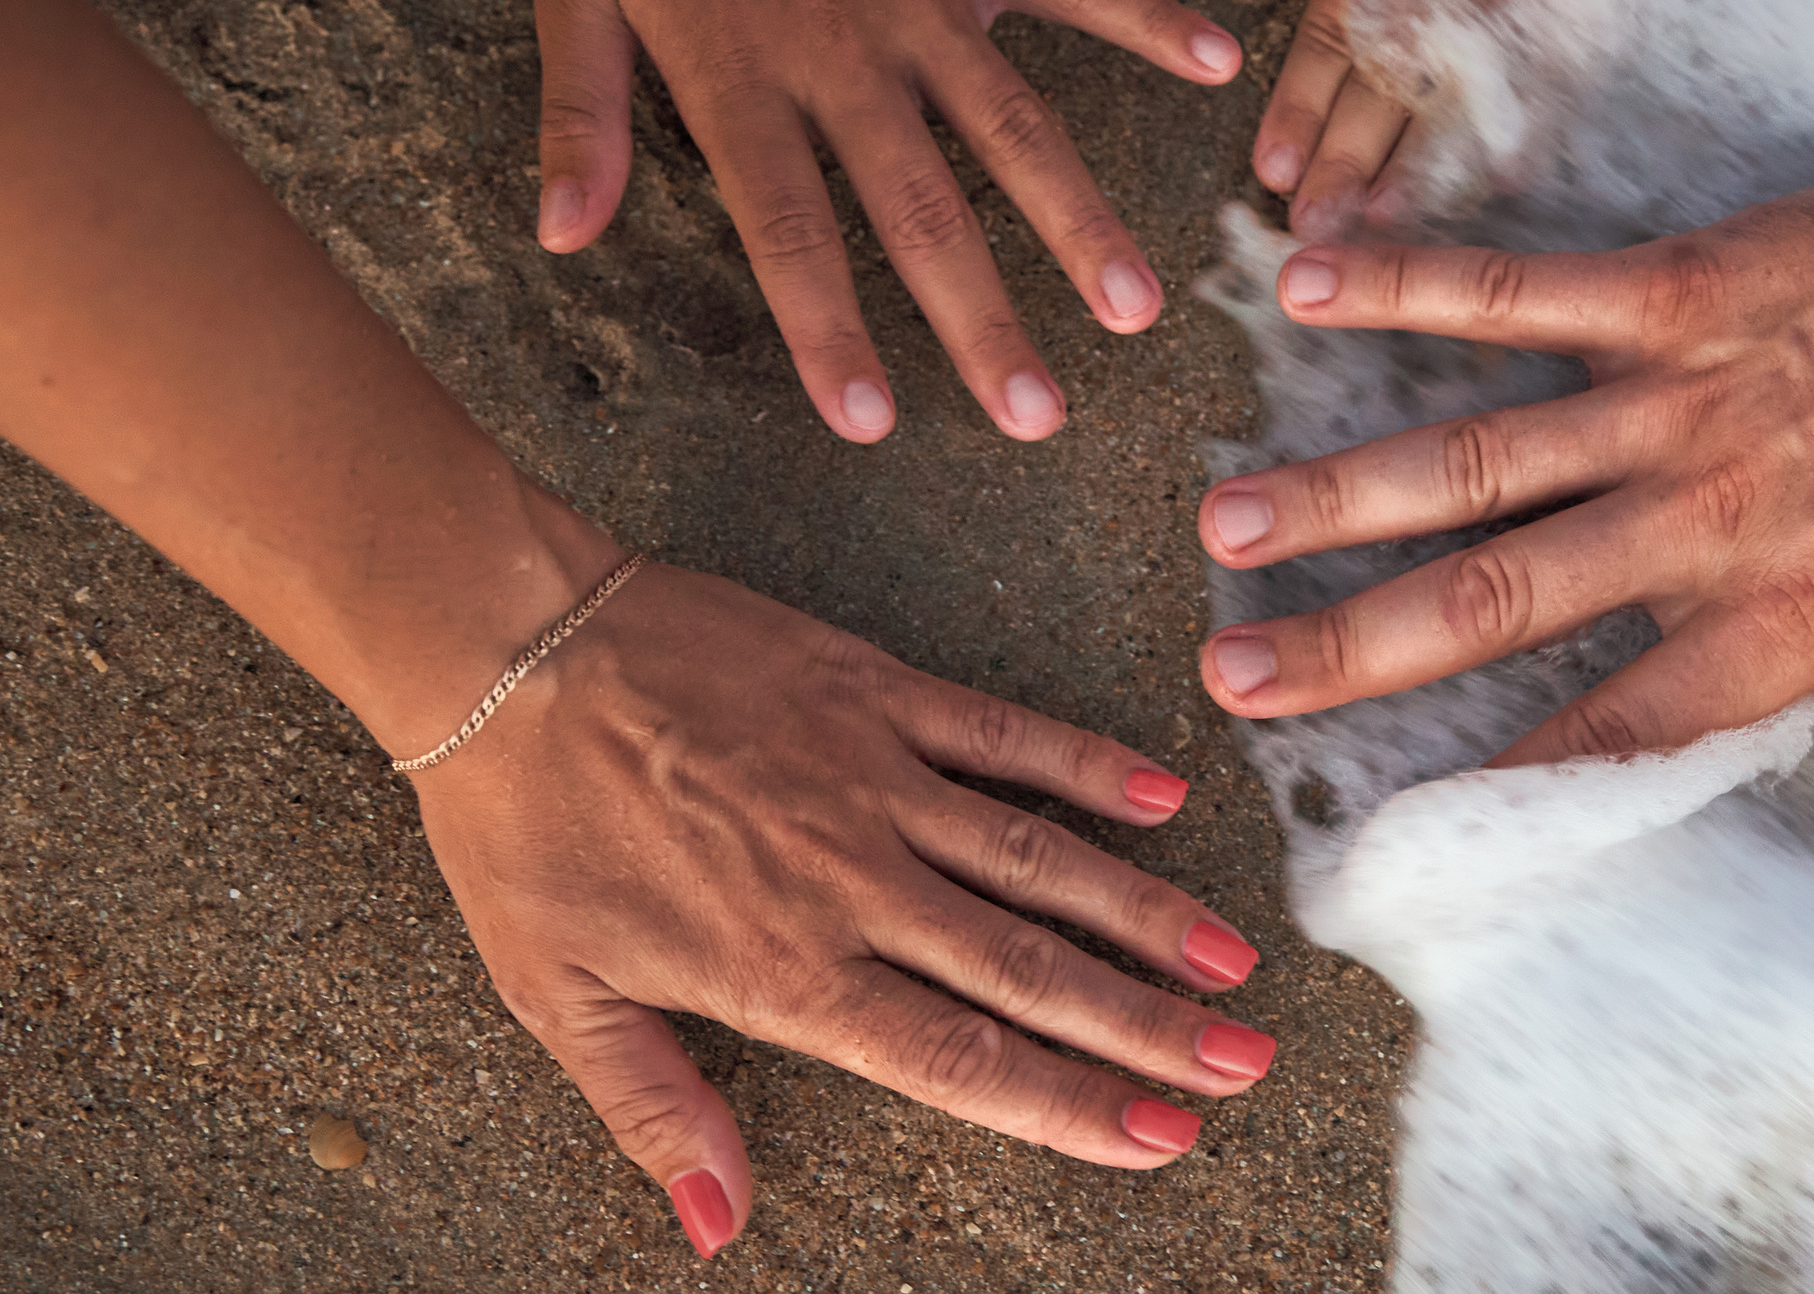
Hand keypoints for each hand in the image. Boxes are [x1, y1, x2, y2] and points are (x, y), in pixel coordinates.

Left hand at [416, 563, 1271, 1257]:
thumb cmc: (522, 827)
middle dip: (1149, 1028)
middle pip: (1030, 971)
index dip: (1070, 1105)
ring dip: (1146, 914)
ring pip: (1040, 861)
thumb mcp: (556, 994)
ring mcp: (874, 779)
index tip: (1160, 1138)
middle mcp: (851, 883)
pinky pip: (1003, 734)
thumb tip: (718, 1227)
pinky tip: (1159, 799)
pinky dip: (1086, 766)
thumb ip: (655, 1109)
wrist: (507, 647)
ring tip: (1232, 963)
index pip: (958, 1058)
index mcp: (783, 972)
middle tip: (1243, 1064)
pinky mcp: (874, 691)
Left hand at [532, 0, 1240, 443]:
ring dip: (1080, 220)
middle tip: (1037, 415)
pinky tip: (1217, 65)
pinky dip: (1147, 19)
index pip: (791, 227)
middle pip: (923, 206)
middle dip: (983, 319)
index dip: (828, 328)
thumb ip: (578, 116)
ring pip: (1016, 125)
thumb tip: (560, 236)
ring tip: (1136, 306)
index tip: (870, 421)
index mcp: (741, 70)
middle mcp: (845, 46)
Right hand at [1193, 148, 1813, 765]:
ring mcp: (1684, 397)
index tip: (1392, 830)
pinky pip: (1525, 290)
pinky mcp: (1682, 285)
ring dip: (1345, 492)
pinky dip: (1413, 283)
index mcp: (1792, 620)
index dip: (1504, 783)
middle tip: (1230, 679)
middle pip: (1499, 599)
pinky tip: (1307, 283)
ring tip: (1227, 523)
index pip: (1620, 729)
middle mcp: (1710, 519)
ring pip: (1483, 457)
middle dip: (1353, 648)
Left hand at [1231, 0, 1765, 242]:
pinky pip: (1539, 86)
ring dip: (1414, 175)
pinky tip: (1493, 185)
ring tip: (1382, 238)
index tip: (1269, 174)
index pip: (1325, 44)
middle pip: (1380, 95)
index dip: (1295, 112)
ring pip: (1455, 105)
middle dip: (1342, 170)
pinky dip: (1512, 138)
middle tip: (1311, 233)